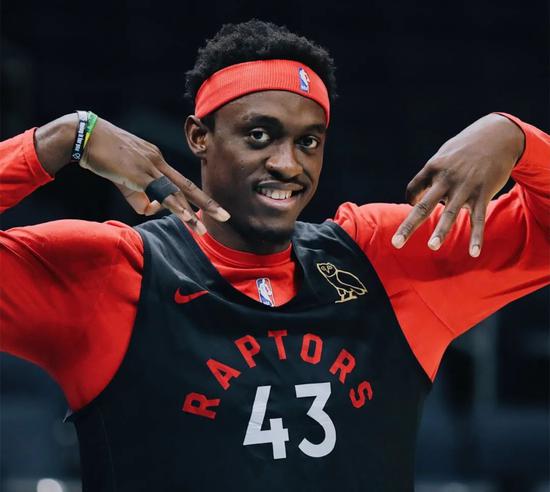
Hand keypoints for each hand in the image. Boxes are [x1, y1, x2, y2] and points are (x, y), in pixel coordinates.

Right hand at [78, 116, 228, 233]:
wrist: (85, 136)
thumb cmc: (102, 155)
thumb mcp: (125, 178)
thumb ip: (140, 196)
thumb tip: (153, 209)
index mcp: (156, 160)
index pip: (180, 182)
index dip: (195, 196)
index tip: (208, 208)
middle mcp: (158, 162)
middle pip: (188, 185)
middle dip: (207, 202)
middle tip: (225, 215)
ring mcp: (150, 167)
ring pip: (177, 193)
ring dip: (192, 213)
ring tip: (203, 229)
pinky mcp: (140, 174)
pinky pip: (162, 194)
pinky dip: (176, 207)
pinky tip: (187, 218)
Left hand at [391, 113, 524, 256]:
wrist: (498, 136)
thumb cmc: (464, 148)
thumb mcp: (442, 155)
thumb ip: (427, 177)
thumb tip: (414, 200)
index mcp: (433, 167)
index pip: (413, 189)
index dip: (411, 198)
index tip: (414, 202)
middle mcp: (446, 179)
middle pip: (423, 206)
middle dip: (408, 226)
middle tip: (395, 243)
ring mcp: (465, 188)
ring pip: (450, 214)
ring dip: (441, 231)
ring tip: (432, 246)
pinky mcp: (483, 194)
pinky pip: (478, 220)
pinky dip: (476, 237)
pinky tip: (474, 253)